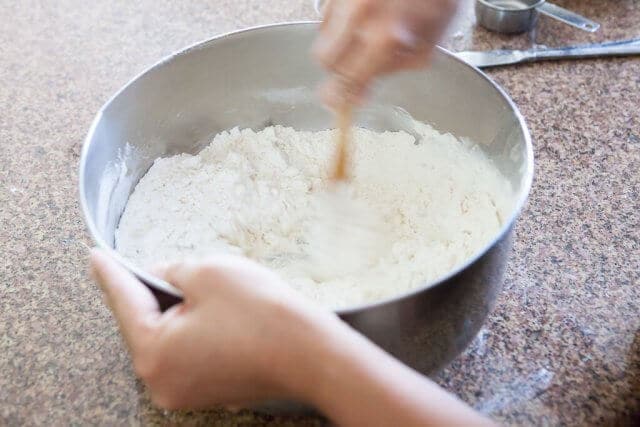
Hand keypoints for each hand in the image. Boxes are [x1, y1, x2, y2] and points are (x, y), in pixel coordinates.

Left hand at [90, 249, 338, 409]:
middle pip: (145, 324)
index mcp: (153, 354)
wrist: (313, 354)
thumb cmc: (262, 314)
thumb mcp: (209, 273)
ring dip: (177, 310)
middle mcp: (163, 381)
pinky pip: (189, 352)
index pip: (124, 302)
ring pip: (169, 338)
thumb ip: (172, 271)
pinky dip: (194, 328)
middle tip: (157, 266)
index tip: (95, 256)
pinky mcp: (211, 389)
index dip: (110, 273)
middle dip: (151, 292)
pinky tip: (216, 310)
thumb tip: (164, 277)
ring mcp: (188, 391)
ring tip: (199, 286)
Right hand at [314, 0, 456, 107]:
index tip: (338, 103)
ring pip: (322, 33)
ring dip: (338, 41)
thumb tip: (361, 94)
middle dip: (336, 66)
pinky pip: (329, 11)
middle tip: (356, 65)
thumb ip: (395, 69)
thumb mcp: (430, 41)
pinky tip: (366, 14)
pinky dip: (341, 19)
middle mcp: (357, 15)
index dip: (339, 96)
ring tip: (366, 33)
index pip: (345, 79)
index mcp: (382, 36)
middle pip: (324, 58)